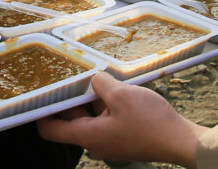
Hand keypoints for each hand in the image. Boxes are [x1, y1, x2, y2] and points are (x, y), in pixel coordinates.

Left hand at [37, 73, 205, 167]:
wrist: (180, 141)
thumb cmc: (150, 122)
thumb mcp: (121, 95)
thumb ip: (101, 84)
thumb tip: (94, 79)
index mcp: (88, 136)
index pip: (51, 130)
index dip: (40, 113)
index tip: (36, 95)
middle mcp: (95, 142)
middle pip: (71, 120)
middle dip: (68, 98)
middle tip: (66, 76)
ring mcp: (110, 141)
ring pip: (90, 117)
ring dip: (90, 99)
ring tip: (91, 76)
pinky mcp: (123, 137)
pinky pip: (106, 119)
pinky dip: (105, 104)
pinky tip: (113, 87)